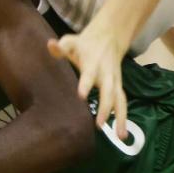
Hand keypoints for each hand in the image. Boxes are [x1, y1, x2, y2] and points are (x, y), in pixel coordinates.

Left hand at [48, 15, 127, 137]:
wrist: (110, 36)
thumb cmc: (86, 43)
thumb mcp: (73, 41)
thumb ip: (62, 47)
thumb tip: (50, 45)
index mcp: (93, 62)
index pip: (90, 74)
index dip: (86, 84)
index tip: (81, 96)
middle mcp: (106, 73)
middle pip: (108, 91)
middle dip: (105, 108)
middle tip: (99, 125)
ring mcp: (115, 80)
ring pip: (120, 100)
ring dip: (120, 118)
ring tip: (120, 136)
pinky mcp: (119, 86)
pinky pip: (122, 103)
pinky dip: (124, 119)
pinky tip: (122, 135)